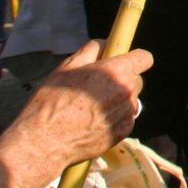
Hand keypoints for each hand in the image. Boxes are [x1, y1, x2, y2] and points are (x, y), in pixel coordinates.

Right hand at [0, 40, 152, 183]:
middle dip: (121, 81)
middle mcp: (126, 91)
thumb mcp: (66, 68)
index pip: (144, 58)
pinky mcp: (123, 132)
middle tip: (97, 89)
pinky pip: (125, 119)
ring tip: (91, 109)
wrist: (43, 144)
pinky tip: (93, 123)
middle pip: (135, 80)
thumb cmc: (50, 103)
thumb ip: (91, 50)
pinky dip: (114, 119)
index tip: (123, 62)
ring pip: (130, 100)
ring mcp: (127, 113)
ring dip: (117, 101)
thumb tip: (106, 43)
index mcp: (116, 71)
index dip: (134, 59)